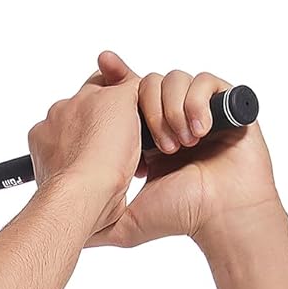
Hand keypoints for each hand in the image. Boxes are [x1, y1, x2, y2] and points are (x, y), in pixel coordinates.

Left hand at [83, 51, 281, 248]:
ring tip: (177, 147)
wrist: (219, 217)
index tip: (103, 63)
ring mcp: (197, 110)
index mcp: (144, 138)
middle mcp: (170, 120)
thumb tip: (62, 225)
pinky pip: (205, 80)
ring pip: (173, 79)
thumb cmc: (177, 217)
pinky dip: (196, 103)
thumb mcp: (121, 222)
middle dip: (146, 106)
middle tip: (154, 145)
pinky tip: (197, 132)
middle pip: (146, 82)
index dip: (115, 77)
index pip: (126, 95)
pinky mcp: (226, 105)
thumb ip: (93, 218)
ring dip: (170, 111)